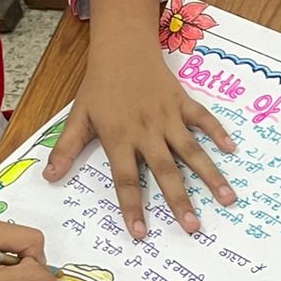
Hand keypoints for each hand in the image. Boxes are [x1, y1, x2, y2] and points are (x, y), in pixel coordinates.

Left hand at [43, 39, 235, 238]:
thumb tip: (49, 178)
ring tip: (228, 200)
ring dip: (210, 175)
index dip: (132, 207)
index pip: (126, 179)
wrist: (121, 47)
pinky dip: (218, 133)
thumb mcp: (78, 116)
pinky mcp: (182, 102)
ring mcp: (168, 117)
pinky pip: (203, 119)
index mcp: (119, 138)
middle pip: (165, 171)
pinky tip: (232, 150)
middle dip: (179, 200)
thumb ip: (66, 149)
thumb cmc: (98, 86)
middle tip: (193, 227)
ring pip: (192, 150)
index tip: (140, 233)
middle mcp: (146, 131)